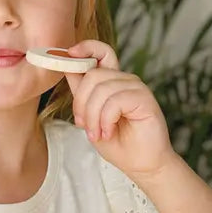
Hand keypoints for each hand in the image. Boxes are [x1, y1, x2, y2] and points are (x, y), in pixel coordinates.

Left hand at [65, 41, 176, 179]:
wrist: (142, 164)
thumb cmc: (119, 144)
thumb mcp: (90, 117)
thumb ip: (81, 93)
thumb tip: (66, 67)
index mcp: (112, 82)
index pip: (101, 52)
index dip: (85, 48)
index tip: (70, 54)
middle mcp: (125, 80)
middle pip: (93, 75)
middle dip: (81, 104)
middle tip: (84, 126)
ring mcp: (136, 87)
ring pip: (101, 89)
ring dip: (93, 117)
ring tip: (97, 134)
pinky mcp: (145, 98)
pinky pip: (115, 101)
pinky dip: (106, 120)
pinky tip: (109, 132)